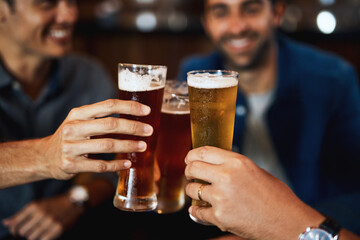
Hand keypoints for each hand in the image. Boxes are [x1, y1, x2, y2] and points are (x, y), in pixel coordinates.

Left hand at [2, 194, 82, 239]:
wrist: (74, 201)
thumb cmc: (53, 204)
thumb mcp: (37, 204)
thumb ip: (21, 214)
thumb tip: (5, 222)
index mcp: (34, 205)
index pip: (15, 224)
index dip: (14, 230)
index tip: (17, 231)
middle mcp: (41, 213)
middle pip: (23, 232)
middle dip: (25, 233)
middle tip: (31, 230)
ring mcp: (50, 221)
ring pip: (32, 237)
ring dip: (34, 236)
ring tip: (40, 231)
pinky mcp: (58, 228)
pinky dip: (42, 238)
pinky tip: (46, 234)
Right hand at [40, 99, 153, 179]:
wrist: (44, 156)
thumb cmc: (71, 136)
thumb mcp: (80, 121)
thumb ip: (101, 118)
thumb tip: (134, 117)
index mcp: (78, 114)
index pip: (108, 105)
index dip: (129, 107)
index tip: (147, 111)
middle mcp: (73, 128)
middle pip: (110, 125)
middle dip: (133, 127)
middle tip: (149, 130)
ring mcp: (71, 147)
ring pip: (107, 145)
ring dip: (128, 146)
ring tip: (143, 146)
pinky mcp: (71, 165)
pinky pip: (99, 166)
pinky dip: (116, 165)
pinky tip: (128, 164)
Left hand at [185, 146, 323, 239]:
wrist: (288, 222)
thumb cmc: (277, 197)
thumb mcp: (255, 171)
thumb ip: (234, 167)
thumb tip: (215, 166)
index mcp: (237, 162)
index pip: (204, 151)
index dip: (192, 154)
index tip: (189, 158)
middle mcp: (227, 176)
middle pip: (193, 168)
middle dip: (188, 171)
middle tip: (191, 175)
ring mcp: (222, 197)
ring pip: (192, 189)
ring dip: (192, 191)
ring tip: (199, 193)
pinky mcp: (220, 217)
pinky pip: (197, 211)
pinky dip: (197, 211)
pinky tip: (200, 209)